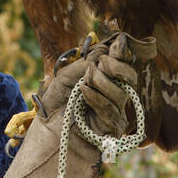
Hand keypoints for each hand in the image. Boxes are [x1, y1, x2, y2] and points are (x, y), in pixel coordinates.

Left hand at [41, 32, 156, 136]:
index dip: (122, 52)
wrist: (48, 136)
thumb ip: (85, 63)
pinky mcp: (115, 129)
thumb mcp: (66, 78)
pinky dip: (97, 97)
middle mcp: (114, 95)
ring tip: (82, 85)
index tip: (119, 42)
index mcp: (104, 81)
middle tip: (96, 67)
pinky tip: (84, 94)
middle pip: (130, 77)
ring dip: (100, 83)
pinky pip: (112, 109)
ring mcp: (117, 113)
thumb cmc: (55, 107)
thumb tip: (105, 49)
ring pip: (121, 92)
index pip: (120, 65)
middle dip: (115, 67)